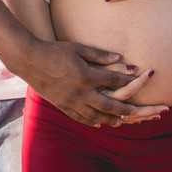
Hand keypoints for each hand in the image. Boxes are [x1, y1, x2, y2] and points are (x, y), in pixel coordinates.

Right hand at [23, 40, 164, 126]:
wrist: (30, 61)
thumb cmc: (55, 51)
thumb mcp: (78, 48)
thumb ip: (99, 55)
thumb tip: (120, 58)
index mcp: (86, 75)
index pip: (113, 80)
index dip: (129, 80)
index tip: (142, 79)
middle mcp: (80, 92)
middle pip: (109, 104)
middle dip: (127, 109)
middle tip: (141, 112)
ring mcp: (71, 101)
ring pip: (95, 116)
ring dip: (111, 119)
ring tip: (122, 121)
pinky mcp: (62, 106)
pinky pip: (80, 118)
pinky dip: (92, 122)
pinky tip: (99, 124)